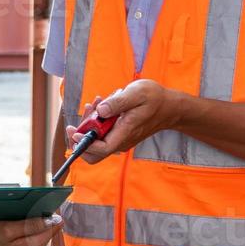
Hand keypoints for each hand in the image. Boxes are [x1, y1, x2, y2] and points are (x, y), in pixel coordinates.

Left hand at [63, 81, 184, 165]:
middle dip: (83, 133)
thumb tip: (100, 111)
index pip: (101, 150)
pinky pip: (102, 133)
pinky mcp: (119, 133)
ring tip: (96, 102)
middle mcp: (121, 141)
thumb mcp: (136, 94)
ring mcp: (120, 138)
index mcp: (125, 133)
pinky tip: (102, 104)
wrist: (169, 106)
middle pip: (93, 151)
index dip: (85, 144)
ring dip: (90, 123)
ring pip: (96, 140)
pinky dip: (97, 120)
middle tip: (87, 110)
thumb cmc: (155, 99)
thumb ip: (118, 102)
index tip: (75, 131)